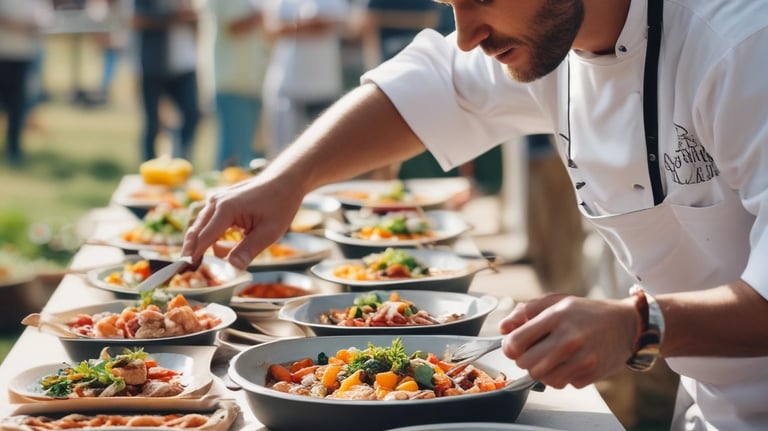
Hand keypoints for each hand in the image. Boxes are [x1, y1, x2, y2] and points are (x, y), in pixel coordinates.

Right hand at [181, 174, 304, 269]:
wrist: (284, 181)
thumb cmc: (280, 204)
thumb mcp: (269, 232)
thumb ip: (248, 250)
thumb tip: (233, 268)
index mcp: (226, 209)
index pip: (203, 238)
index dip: (193, 256)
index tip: (184, 270)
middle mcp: (216, 202)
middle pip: (196, 233)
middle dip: (193, 252)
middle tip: (189, 270)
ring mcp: (216, 200)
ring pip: (201, 228)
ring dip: (208, 244)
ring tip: (223, 253)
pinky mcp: (219, 202)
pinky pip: (209, 222)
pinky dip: (213, 235)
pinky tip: (229, 242)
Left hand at [498, 293, 637, 388]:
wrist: (626, 324)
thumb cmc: (587, 312)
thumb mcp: (556, 302)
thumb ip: (526, 312)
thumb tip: (504, 328)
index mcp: (556, 316)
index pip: (516, 342)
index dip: (510, 347)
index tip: (514, 346)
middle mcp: (569, 338)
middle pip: (527, 364)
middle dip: (525, 360)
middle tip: (534, 352)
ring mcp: (582, 358)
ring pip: (543, 378)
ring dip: (543, 371)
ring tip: (552, 358)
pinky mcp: (592, 373)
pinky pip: (564, 384)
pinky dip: (563, 376)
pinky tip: (570, 362)